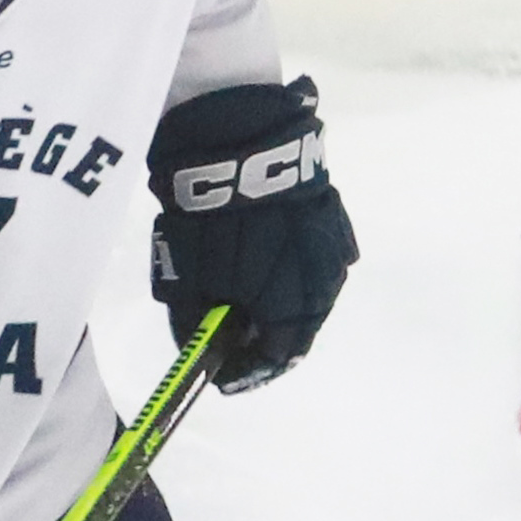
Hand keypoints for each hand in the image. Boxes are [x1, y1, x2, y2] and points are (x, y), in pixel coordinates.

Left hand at [150, 75, 358, 384]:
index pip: (278, 355)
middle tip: (234, 345)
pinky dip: (290, 278)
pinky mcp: (331, 221)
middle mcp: (323, 282)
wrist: (237, 143)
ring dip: (280, 309)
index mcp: (293, 304)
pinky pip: (314, 265)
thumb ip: (198, 323)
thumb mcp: (187, 279)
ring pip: (311, 297)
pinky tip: (264, 273)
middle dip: (265, 341)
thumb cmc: (207, 219)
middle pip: (298, 329)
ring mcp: (333, 249)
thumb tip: (203, 351)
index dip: (249, 371)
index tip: (225, 377)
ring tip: (247, 309)